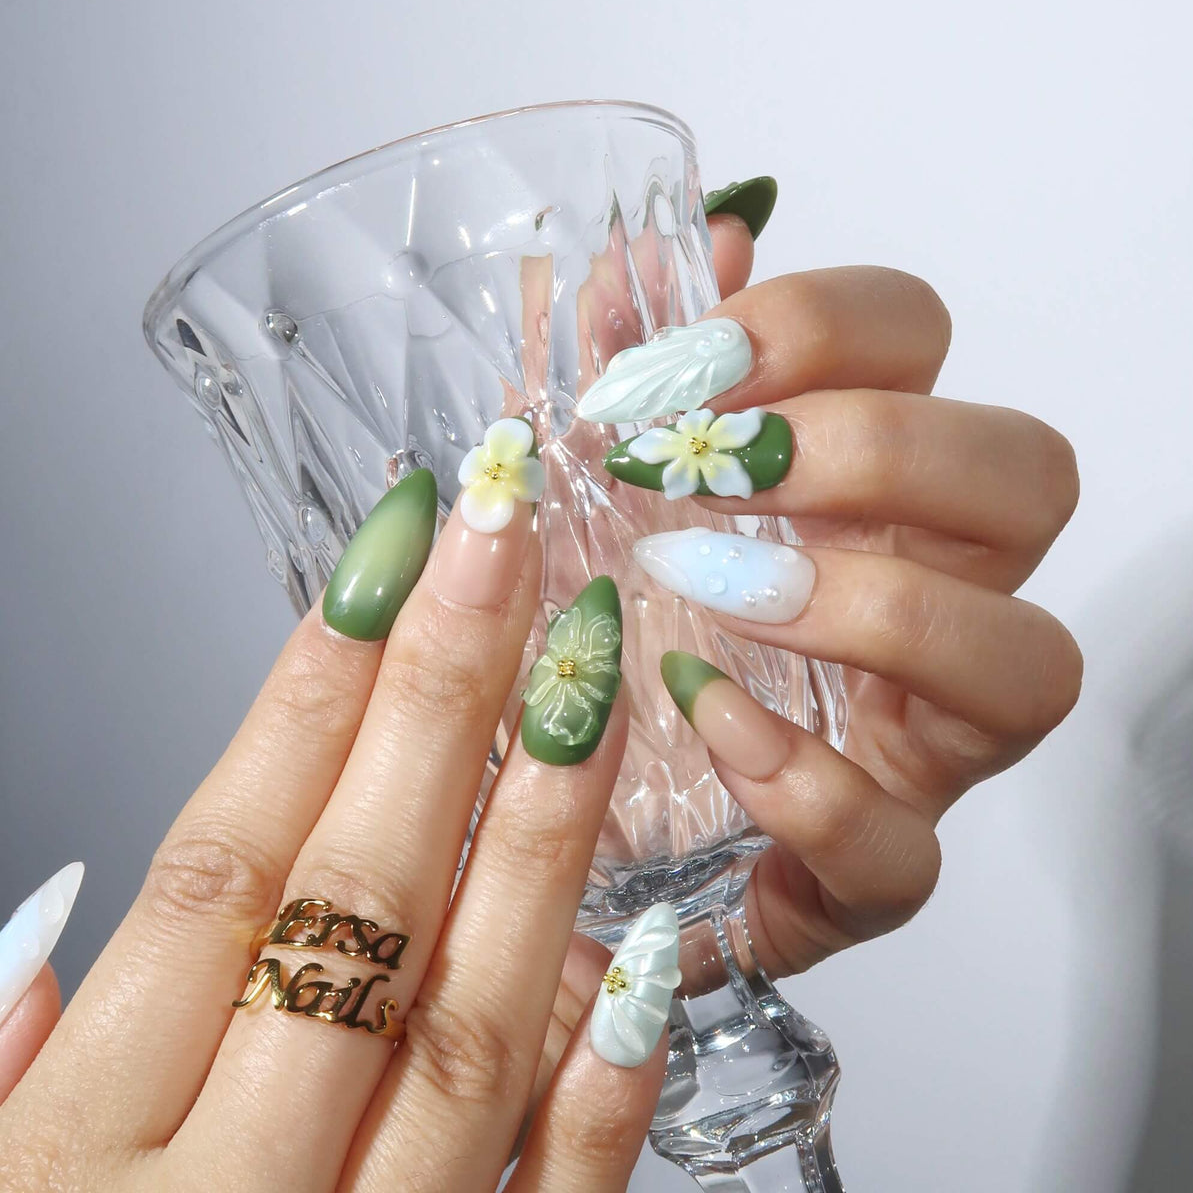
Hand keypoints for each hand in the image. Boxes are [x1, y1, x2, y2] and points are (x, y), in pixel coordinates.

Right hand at [0, 465, 674, 1191]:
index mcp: (71, 1160)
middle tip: (509, 536)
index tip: (391, 547)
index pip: (224, 860)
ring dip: (543, 833)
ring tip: (594, 673)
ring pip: (470, 1017)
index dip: (313, 684)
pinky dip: (604, 1081)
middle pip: (356, 894)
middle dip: (443, 692)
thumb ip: (12, 1062)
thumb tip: (67, 904)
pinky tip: (654, 948)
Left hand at [595, 191, 1082, 973]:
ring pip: (1026, 663)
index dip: (828, 325)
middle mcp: (921, 594)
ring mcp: (912, 741)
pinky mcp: (864, 869)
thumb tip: (697, 235)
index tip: (690, 363)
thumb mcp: (568, 484)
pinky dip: (806, 785)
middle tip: (725, 472)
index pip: (922, 346)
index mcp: (853, 485)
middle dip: (880, 452)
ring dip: (874, 607)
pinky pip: (903, 848)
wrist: (551, 811)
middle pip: (1026, 477)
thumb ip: (618, 359)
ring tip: (718, 590)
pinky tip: (707, 723)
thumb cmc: (585, 632)